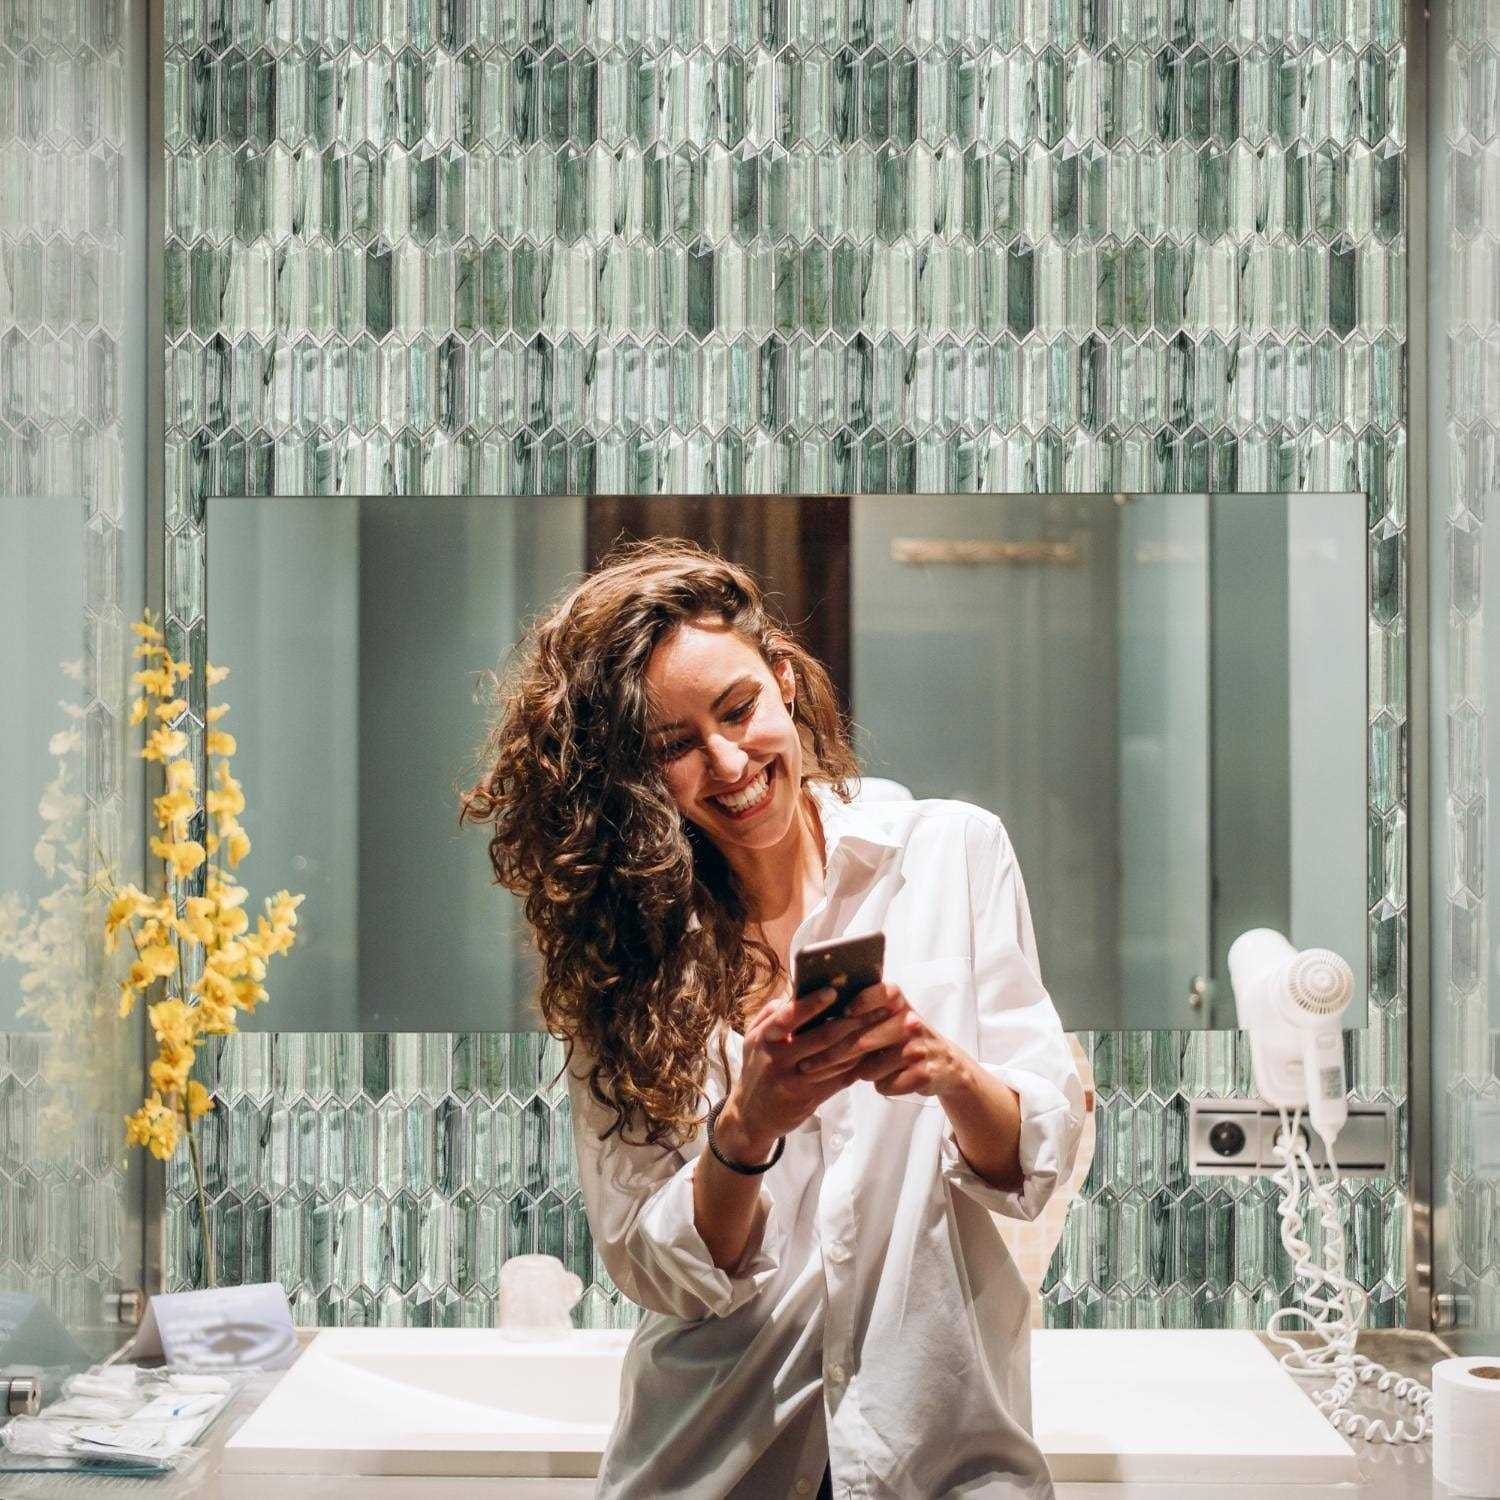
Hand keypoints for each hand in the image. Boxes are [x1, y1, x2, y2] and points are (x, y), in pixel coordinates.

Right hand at [717, 986, 892, 1159]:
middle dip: (852, 1021)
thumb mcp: (753, 1040)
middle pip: (821, 1038)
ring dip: (860, 1042)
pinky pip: (838, 1079)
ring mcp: (794, 1081)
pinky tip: (870, 1053)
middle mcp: (778, 1059)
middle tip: (876, 1008)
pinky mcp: (808, 1098)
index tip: (834, 991)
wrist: (750, 1116)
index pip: (788, 1017)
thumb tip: (794, 992)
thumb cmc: (756, 1068)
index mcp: (764, 1038)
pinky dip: (855, 1065)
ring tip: (880, 1027)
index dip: (811, 1004)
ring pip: (835, 1059)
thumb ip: (771, 1015)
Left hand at [793, 980, 971, 1100]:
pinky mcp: (924, 1074)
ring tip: (863, 1070)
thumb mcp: (887, 1017)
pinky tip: (889, 1079)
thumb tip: (810, 1015)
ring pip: (869, 1069)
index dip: (861, 1002)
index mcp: (900, 1001)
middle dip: (830, 1056)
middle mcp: (911, 1021)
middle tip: (805, 1066)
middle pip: (863, 1041)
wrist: (944, 1064)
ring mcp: (919, 1048)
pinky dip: (881, 1085)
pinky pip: (885, 1085)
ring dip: (859, 1074)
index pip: (880, 993)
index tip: (843, 1012)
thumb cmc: (900, 1038)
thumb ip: (859, 1013)